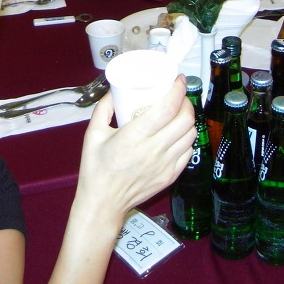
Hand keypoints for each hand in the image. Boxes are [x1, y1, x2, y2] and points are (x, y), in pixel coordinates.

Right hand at [75, 76, 194, 226]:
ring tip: (179, 113)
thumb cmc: (96, 169)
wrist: (103, 204)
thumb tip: (115, 91)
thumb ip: (104, 108)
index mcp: (135, 136)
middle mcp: (154, 150)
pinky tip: (177, 134)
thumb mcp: (93, 134)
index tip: (177, 79)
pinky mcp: (170, 176)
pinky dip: (187, 139)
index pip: (167, 108)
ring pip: (190, 135)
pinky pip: (188, 152)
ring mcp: (165, 164)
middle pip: (185, 119)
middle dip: (186, 102)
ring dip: (188, 120)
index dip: (178, 90)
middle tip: (178, 96)